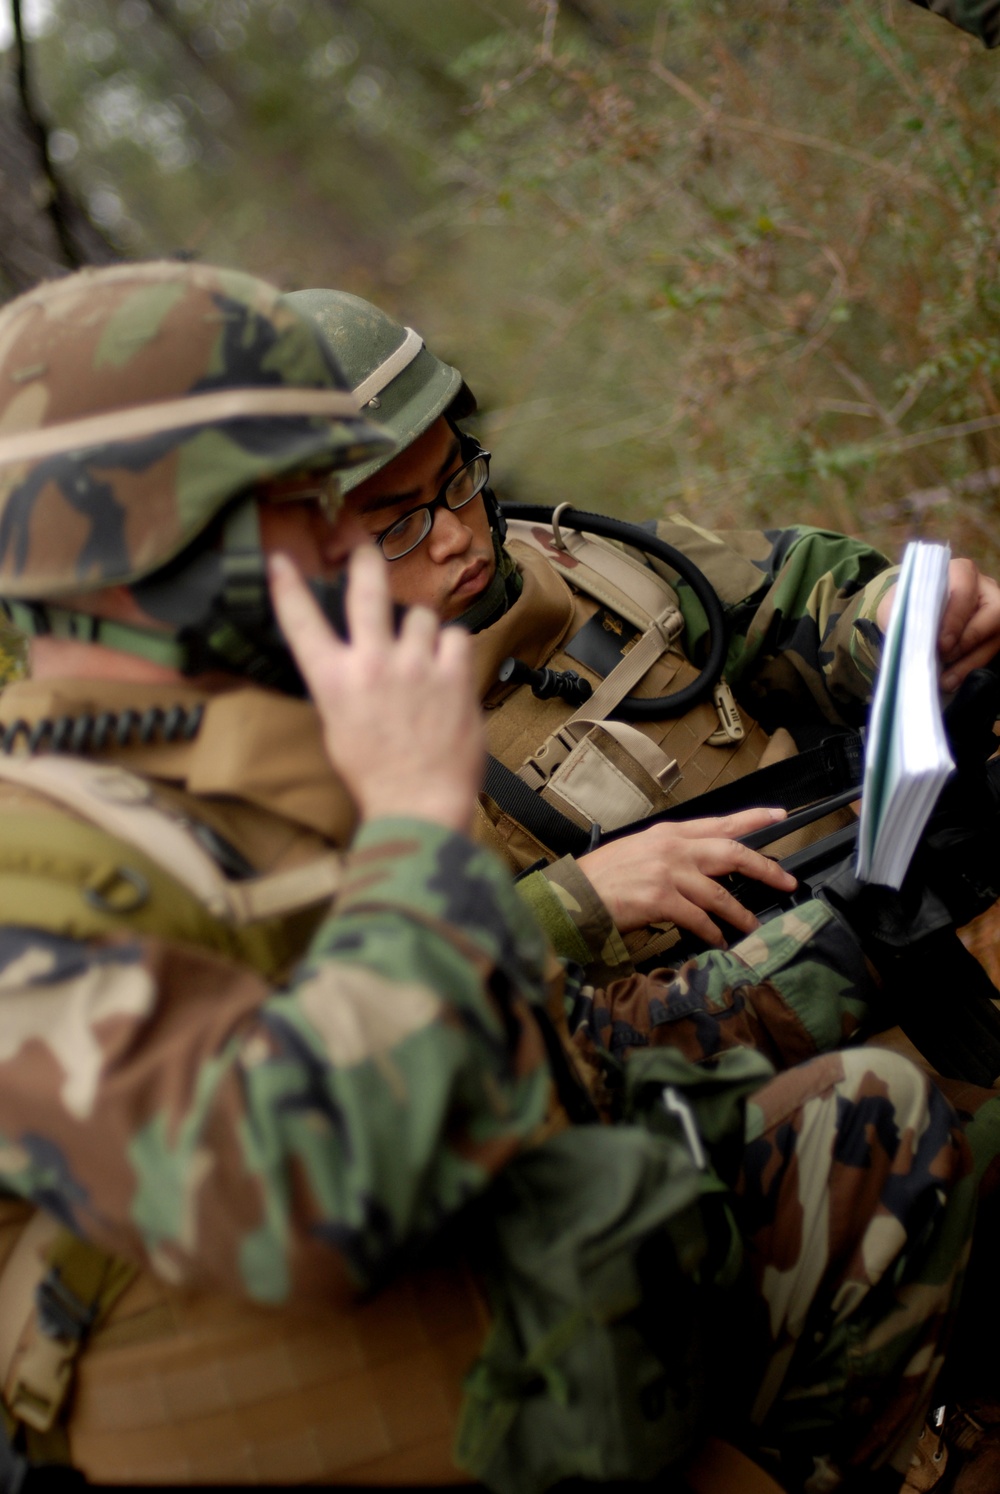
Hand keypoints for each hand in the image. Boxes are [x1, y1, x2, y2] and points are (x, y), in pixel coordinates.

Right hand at [268, 547, 483, 832]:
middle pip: (367, 591)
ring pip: (420, 616)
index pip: (301, 621)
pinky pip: (455, 635)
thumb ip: (343, 686)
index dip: (287, 585)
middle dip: (365, 561)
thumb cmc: (374, 775)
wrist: (419, 803)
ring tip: (422, 657)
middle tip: (365, 551)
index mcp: (333, 681)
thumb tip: (350, 660)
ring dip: (420, 630)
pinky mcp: (454, 674)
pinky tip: (447, 668)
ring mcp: (415, 665)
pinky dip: (451, 648)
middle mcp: (372, 664)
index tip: (280, 559)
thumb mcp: (337, 728)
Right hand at [577, 808, 797, 945]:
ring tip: (752, 926)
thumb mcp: (640, 850)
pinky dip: (713, 933)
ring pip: (719, 893)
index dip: (753, 819)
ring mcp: (667, 873)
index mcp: (669, 833)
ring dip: (740, 914)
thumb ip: (671, 853)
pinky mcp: (660, 899)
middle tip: (786, 881)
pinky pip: (699, 919)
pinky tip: (720, 941)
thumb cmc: (603, 876)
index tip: (779, 816)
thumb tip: (700, 869)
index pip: (719, 822)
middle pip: (731, 853)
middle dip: (764, 868)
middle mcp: (672, 848)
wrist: (574, 894)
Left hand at [877, 558, 999, 692]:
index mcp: (959, 571)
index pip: (964, 588)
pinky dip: (971, 668)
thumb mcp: (897, 604)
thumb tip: (910, 641)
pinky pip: (992, 651)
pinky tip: (951, 681)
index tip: (941, 644)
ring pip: (997, 635)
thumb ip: (902, 615)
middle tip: (944, 658)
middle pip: (993, 611)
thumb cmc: (909, 604)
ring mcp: (994, 610)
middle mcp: (984, 587)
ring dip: (970, 661)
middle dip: (968, 639)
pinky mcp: (995, 634)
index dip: (955, 617)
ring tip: (945, 680)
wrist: (914, 613)